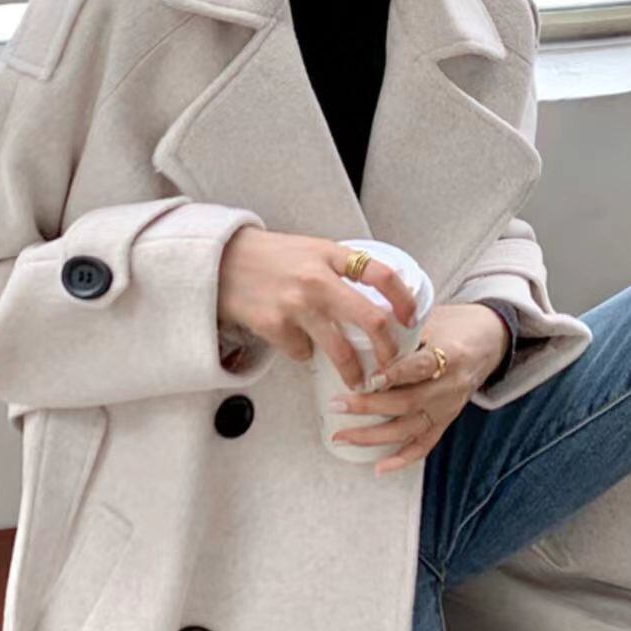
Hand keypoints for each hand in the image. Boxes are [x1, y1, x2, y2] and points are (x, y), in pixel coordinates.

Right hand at [218, 227, 419, 386]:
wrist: (220, 261)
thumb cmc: (269, 256)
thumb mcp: (309, 249)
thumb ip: (338, 267)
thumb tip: (374, 294)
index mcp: (329, 254)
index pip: (381, 275)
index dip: (403, 299)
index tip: (410, 317)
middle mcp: (317, 279)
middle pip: (371, 319)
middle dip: (387, 349)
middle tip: (391, 363)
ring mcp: (296, 305)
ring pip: (341, 350)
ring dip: (354, 372)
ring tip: (359, 381)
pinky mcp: (275, 326)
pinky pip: (302, 353)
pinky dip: (303, 353)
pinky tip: (294, 341)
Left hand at [328, 303, 511, 476]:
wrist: (489, 339)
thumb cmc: (454, 324)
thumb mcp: (433, 317)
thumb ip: (402, 328)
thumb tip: (360, 329)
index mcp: (450, 354)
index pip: (421, 366)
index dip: (397, 373)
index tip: (371, 378)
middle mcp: (450, 386)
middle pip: (408, 402)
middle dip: (369, 406)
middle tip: (337, 405)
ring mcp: (448, 407)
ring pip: (410, 428)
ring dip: (374, 436)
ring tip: (342, 436)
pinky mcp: (447, 421)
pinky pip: (424, 445)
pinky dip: (401, 459)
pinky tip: (378, 467)